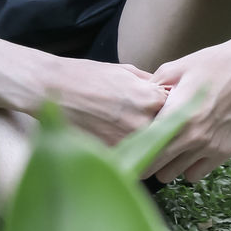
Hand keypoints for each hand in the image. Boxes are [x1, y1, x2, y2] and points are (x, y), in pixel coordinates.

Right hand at [45, 58, 168, 146]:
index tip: (168, 113)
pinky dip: (129, 155)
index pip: (177, 111)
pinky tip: (120, 146)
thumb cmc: (87, 76)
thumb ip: (149, 84)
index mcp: (150, 98)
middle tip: (155, 129)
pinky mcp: (110, 152)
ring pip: (150, 150)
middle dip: (163, 132)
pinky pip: (129, 159)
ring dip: (149, 147)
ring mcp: (126, 140)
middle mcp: (143, 121)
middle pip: (167, 134)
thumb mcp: (125, 71)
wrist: (53, 88)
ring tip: (136, 139)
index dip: (174, 112)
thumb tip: (165, 91)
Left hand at [145, 24, 230, 183]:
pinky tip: (188, 149)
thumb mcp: (177, 67)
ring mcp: (211, 147)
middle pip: (156, 167)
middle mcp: (194, 136)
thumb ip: (153, 87)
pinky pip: (196, 174)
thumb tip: (137, 102)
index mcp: (177, 114)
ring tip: (169, 147)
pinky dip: (188, 166)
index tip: (126, 150)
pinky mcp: (225, 152)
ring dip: (167, 164)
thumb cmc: (214, 63)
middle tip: (145, 149)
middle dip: (146, 160)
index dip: (131, 152)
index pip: (144, 147)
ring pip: (174, 174)